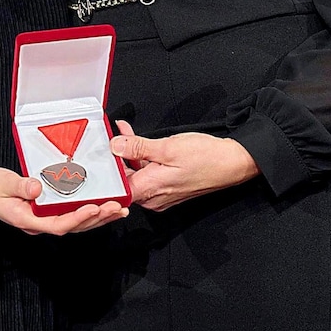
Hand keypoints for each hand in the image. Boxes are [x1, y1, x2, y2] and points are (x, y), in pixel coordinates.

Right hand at [0, 167, 128, 234]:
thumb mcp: (2, 184)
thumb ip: (20, 186)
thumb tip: (37, 187)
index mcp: (28, 220)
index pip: (58, 225)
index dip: (78, 218)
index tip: (95, 208)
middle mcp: (39, 223)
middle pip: (73, 226)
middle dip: (97, 218)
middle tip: (117, 207)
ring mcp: (44, 219)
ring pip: (76, 223)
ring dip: (98, 217)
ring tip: (119, 209)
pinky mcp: (47, 211)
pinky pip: (71, 214)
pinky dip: (89, 211)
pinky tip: (103, 205)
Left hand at [110, 120, 259, 211]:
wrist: (231, 162)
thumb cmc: (206, 158)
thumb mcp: (167, 147)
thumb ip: (138, 147)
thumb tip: (116, 146)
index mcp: (150, 190)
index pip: (116, 188)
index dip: (105, 173)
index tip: (98, 156)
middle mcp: (154, 197)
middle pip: (124, 179)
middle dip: (115, 156)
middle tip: (111, 135)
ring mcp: (161, 194)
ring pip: (136, 174)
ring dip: (129, 153)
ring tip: (124, 132)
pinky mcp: (168, 187)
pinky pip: (148, 173)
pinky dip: (142, 157)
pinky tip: (139, 141)